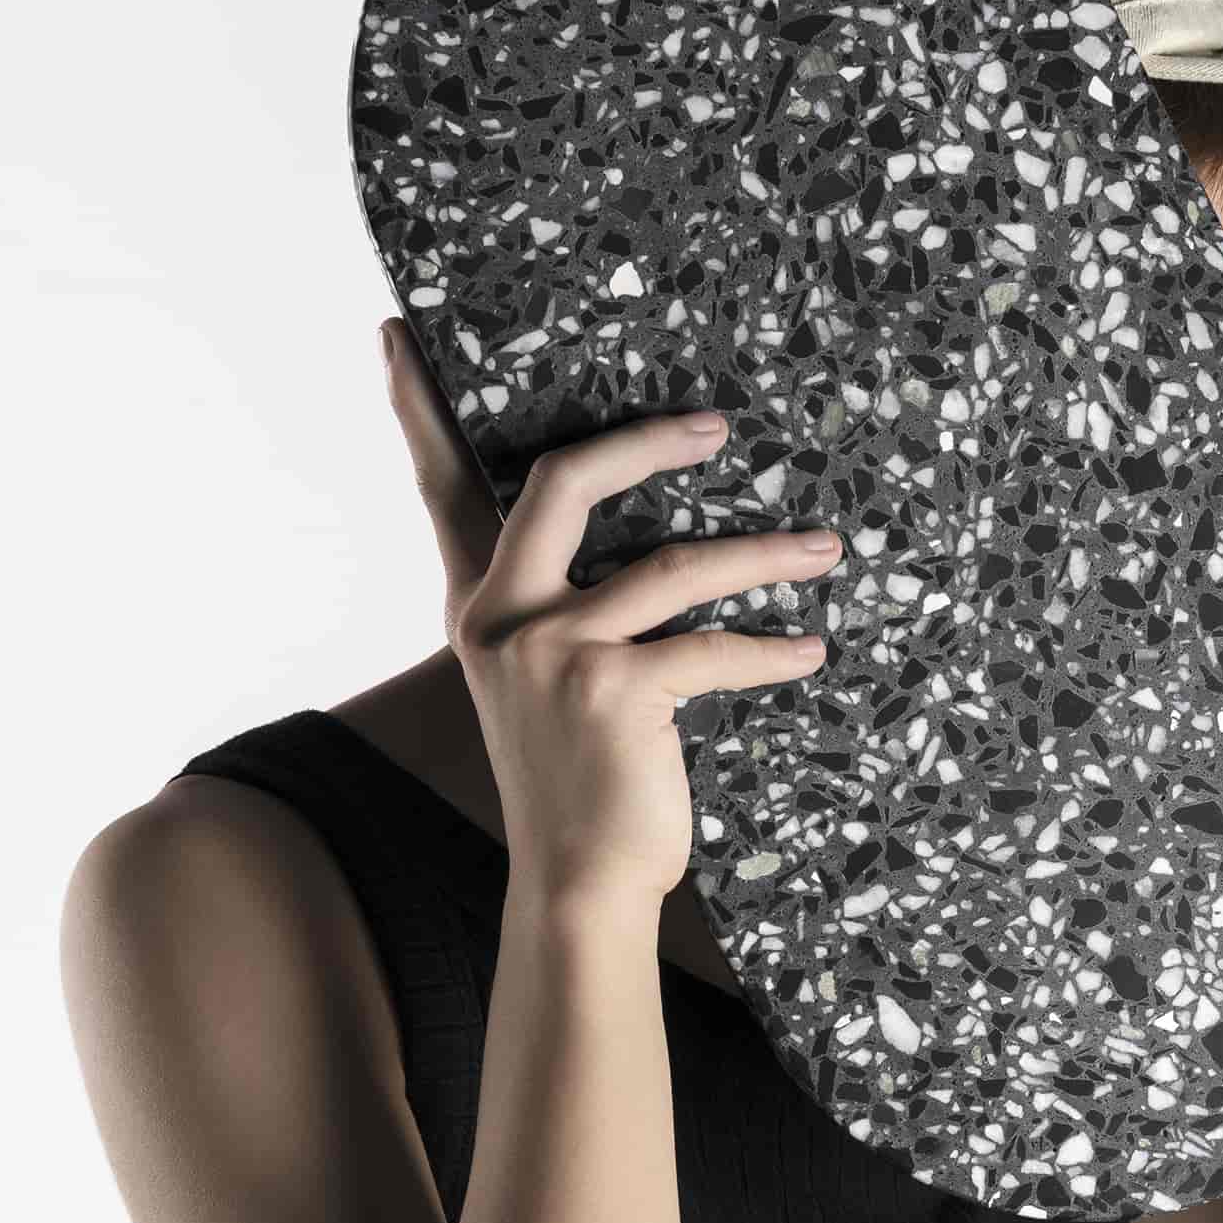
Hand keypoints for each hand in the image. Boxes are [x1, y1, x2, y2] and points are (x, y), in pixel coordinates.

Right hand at [379, 319, 842, 908]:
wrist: (577, 885)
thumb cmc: (577, 784)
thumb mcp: (543, 687)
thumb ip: (563, 615)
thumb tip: (641, 550)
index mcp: (480, 609)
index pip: (442, 493)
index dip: (420, 413)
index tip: (397, 337)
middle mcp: (505, 619)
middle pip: (564, 481)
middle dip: (646, 441)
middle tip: (716, 426)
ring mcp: (557, 651)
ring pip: (677, 563)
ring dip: (765, 551)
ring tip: (824, 545)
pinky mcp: (616, 690)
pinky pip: (714, 647)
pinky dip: (772, 649)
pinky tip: (810, 652)